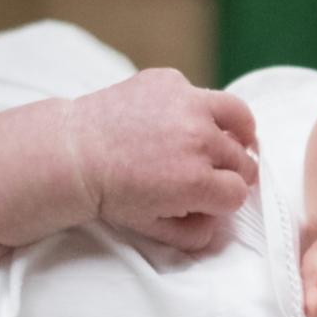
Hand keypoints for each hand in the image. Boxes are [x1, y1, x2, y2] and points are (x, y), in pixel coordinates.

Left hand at [69, 69, 258, 251]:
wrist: (73, 153)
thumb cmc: (110, 193)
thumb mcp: (152, 227)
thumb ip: (194, 234)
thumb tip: (218, 225)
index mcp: (196, 182)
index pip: (239, 193)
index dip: (226, 200)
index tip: (213, 198)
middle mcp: (199, 140)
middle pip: (242, 160)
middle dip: (230, 172)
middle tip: (213, 174)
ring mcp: (187, 104)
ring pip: (239, 117)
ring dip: (237, 133)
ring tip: (230, 139)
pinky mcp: (171, 81)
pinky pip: (201, 94)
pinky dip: (196, 108)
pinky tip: (179, 120)